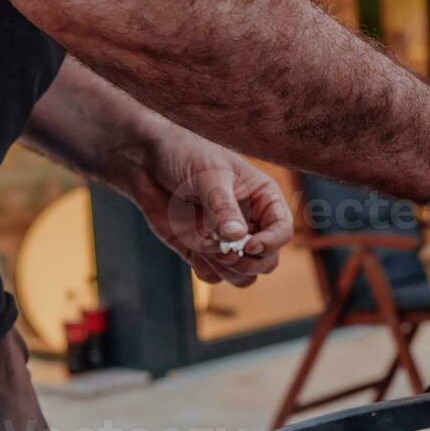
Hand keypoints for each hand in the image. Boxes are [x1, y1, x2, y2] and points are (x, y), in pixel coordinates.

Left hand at [125, 132, 294, 286]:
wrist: (146, 159)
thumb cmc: (185, 154)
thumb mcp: (209, 176)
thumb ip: (223, 208)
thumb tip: (237, 236)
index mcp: (263, 199)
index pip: (282, 232)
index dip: (270, 243)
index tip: (248, 245)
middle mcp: (249, 223)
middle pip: (267, 261)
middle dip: (249, 264)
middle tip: (225, 253)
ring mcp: (225, 240)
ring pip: (243, 275)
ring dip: (228, 271)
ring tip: (207, 250)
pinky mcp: (200, 251)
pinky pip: (213, 276)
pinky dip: (206, 271)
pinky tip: (193, 250)